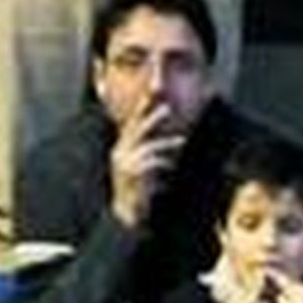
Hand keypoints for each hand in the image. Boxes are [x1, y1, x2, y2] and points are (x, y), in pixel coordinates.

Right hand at [108, 96, 185, 229]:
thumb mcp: (141, 163)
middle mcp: (120, 152)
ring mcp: (124, 163)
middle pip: (137, 128)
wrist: (126, 212)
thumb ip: (151, 147)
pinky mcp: (131, 174)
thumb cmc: (138, 187)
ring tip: (182, 141)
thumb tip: (165, 132)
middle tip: (167, 107)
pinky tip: (172, 165)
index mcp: (123, 146)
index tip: (153, 89)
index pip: (133, 120)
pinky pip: (151, 162)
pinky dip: (163, 162)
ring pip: (148, 146)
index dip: (143, 104)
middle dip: (152, 117)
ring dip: (167, 143)